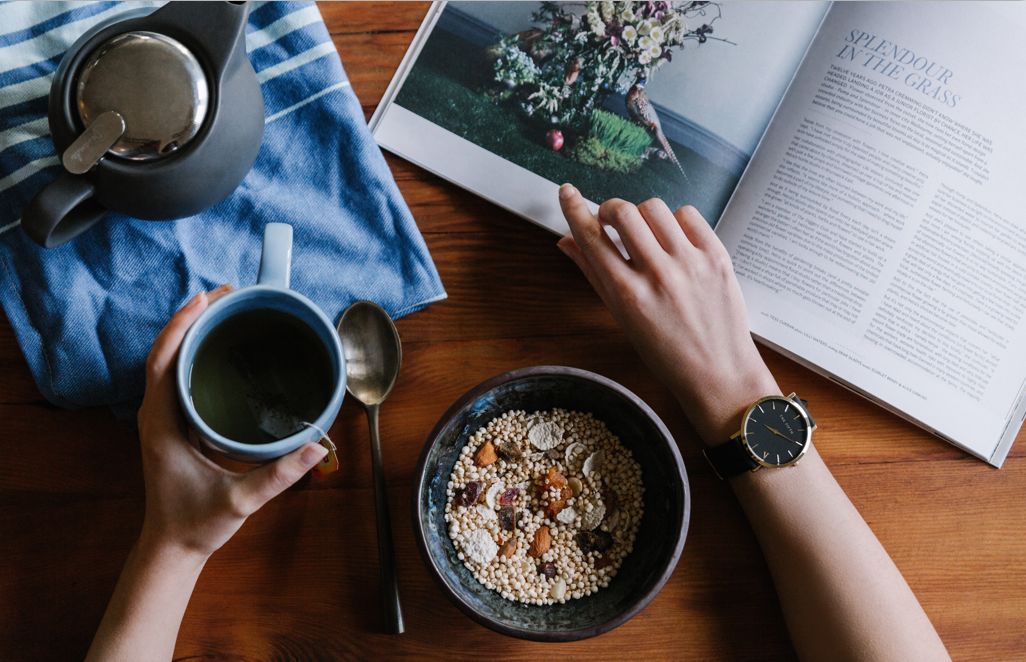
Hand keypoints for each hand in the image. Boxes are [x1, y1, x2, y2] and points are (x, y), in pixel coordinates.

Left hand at [136, 285, 327, 558]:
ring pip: (169, 362)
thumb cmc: (197, 524)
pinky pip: (178, 377)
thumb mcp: (240, 500)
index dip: (181, 325)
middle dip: (192, 318)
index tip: (206, 298)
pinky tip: (220, 347)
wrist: (172, 547)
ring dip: (192, 332)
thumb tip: (317, 446)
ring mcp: (162, 419)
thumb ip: (279, 475)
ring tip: (226, 309)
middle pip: (165, 352)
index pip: (163, 362)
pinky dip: (195, 353)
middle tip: (228, 294)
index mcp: (163, 424)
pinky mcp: (173, 424)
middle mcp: (157, 415)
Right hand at [556, 185, 778, 443]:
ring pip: (654, 208)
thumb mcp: (622, 318)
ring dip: (643, 215)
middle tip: (611, 221)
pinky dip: (675, 221)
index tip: (567, 192)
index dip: (574, 209)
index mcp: (627, 294)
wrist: (719, 374)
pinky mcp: (717, 256)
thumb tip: (566, 241)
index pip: (591, 237)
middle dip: (610, 209)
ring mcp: (690, 263)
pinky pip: (688, 215)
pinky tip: (674, 240)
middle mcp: (658, 274)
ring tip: (647, 235)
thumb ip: (593, 275)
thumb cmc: (666, 353)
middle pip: (623, 211)